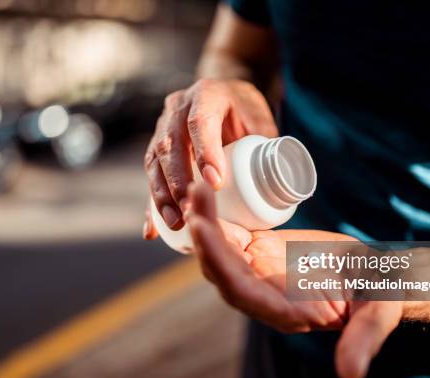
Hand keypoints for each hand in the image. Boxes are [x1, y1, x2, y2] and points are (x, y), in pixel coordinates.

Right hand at [143, 78, 276, 237]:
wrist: (225, 97)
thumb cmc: (245, 111)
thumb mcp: (260, 118)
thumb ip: (267, 144)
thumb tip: (278, 180)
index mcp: (206, 95)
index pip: (199, 122)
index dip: (205, 152)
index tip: (215, 183)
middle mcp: (177, 108)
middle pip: (169, 145)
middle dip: (177, 181)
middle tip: (191, 209)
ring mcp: (162, 127)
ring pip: (154, 162)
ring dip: (162, 195)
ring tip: (176, 222)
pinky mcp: (156, 149)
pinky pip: (150, 177)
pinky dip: (151, 204)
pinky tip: (152, 230)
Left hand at [186, 182, 402, 377]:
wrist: (370, 277)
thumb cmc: (376, 295)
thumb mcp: (376, 314)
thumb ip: (364, 338)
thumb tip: (352, 375)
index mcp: (284, 312)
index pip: (243, 293)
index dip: (222, 265)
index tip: (206, 233)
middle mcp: (262, 295)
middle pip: (221, 270)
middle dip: (205, 238)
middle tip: (196, 198)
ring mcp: (256, 272)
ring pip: (219, 251)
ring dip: (204, 221)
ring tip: (197, 187)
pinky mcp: (257, 252)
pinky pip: (229, 235)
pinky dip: (215, 216)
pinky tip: (204, 190)